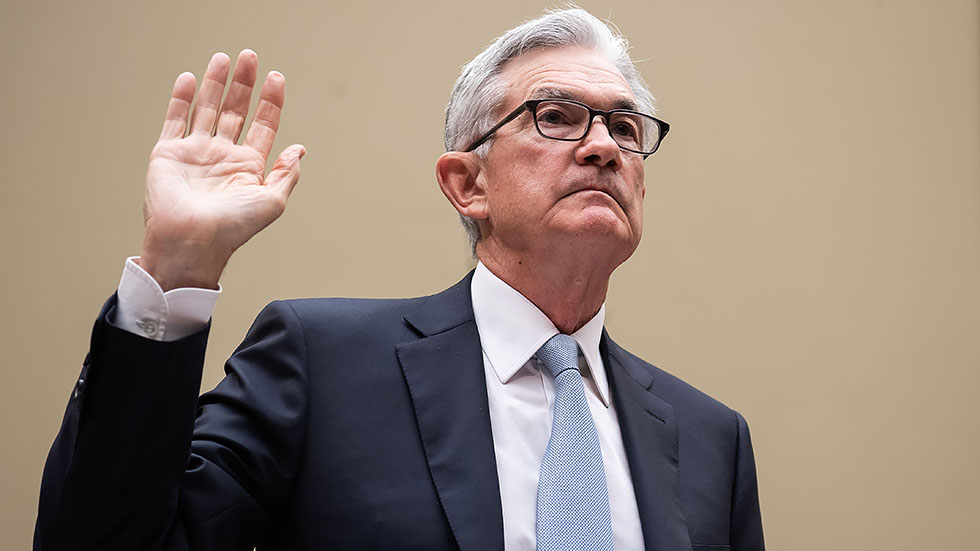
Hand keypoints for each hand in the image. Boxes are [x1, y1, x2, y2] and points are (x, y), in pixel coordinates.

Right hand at [139, 50, 304, 290]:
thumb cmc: (233, 228)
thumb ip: (286, 174)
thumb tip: (300, 150)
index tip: (276, 78)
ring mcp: (196, 153)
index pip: (263, 125)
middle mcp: (223, 156)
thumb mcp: (272, 202)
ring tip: (223, 59)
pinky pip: (176, 119)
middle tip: (250, 57)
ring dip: (215, 83)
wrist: (191, 241)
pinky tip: (190, 78)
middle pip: (235, 110)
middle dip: (243, 84)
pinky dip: (182, 98)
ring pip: (207, 109)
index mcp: (248, 167)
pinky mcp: (169, 153)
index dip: (270, 101)